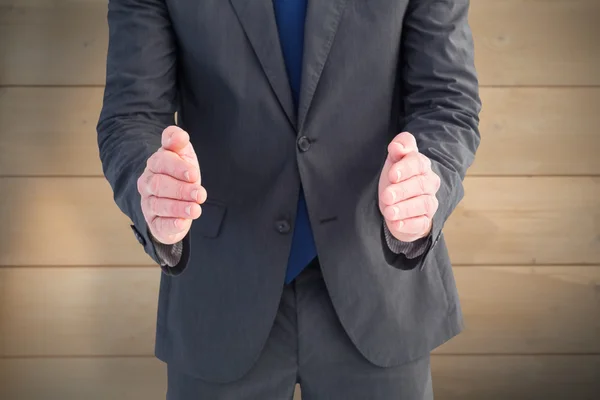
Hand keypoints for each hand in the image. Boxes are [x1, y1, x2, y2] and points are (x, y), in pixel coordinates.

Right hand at [137, 126, 206, 244]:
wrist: (178, 200)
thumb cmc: (181, 174)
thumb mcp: (183, 155)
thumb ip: (178, 142)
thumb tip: (180, 135)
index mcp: (155, 164)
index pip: (161, 162)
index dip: (177, 168)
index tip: (194, 175)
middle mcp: (147, 184)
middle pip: (158, 185)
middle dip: (181, 190)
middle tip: (200, 194)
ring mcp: (149, 204)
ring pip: (158, 205)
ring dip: (178, 208)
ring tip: (196, 209)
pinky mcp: (155, 223)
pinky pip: (160, 225)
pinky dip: (171, 224)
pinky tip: (182, 223)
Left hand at [378, 132, 439, 241]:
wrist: (398, 204)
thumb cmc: (396, 178)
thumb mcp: (394, 160)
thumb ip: (398, 148)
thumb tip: (396, 146)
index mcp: (421, 165)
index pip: (418, 163)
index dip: (406, 168)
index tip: (392, 175)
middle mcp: (429, 183)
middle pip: (421, 185)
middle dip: (403, 190)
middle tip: (386, 196)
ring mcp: (429, 203)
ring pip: (423, 204)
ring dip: (405, 209)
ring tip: (389, 212)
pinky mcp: (425, 222)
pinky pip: (421, 223)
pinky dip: (408, 224)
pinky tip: (396, 224)